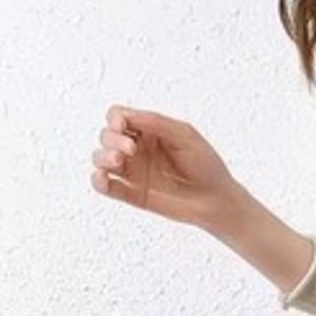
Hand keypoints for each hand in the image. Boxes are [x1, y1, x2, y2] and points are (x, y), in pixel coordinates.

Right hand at [90, 105, 247, 231]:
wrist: (217, 200)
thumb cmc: (206, 165)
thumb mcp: (185, 135)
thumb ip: (157, 122)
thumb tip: (126, 115)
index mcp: (148, 131)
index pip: (119, 116)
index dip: (115, 118)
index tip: (123, 126)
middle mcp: (137, 149)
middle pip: (107, 135)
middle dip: (112, 139)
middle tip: (131, 150)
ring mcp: (134, 172)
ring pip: (101, 159)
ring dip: (103, 157)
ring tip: (119, 162)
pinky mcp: (133, 194)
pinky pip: (106, 187)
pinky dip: (98, 181)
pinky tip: (102, 178)